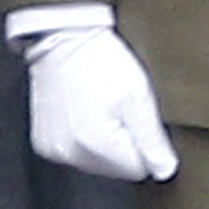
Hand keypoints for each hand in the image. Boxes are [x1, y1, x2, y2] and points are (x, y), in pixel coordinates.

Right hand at [20, 16, 177, 181]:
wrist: (61, 39)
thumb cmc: (100, 61)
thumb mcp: (137, 95)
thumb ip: (152, 139)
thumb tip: (165, 170)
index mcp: (97, 144)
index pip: (137, 168)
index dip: (143, 143)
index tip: (133, 115)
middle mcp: (71, 153)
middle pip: (114, 168)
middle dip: (122, 144)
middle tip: (116, 109)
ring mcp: (53, 149)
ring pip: (94, 163)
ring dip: (101, 143)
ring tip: (98, 107)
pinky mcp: (43, 143)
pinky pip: (73, 154)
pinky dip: (81, 138)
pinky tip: (82, 112)